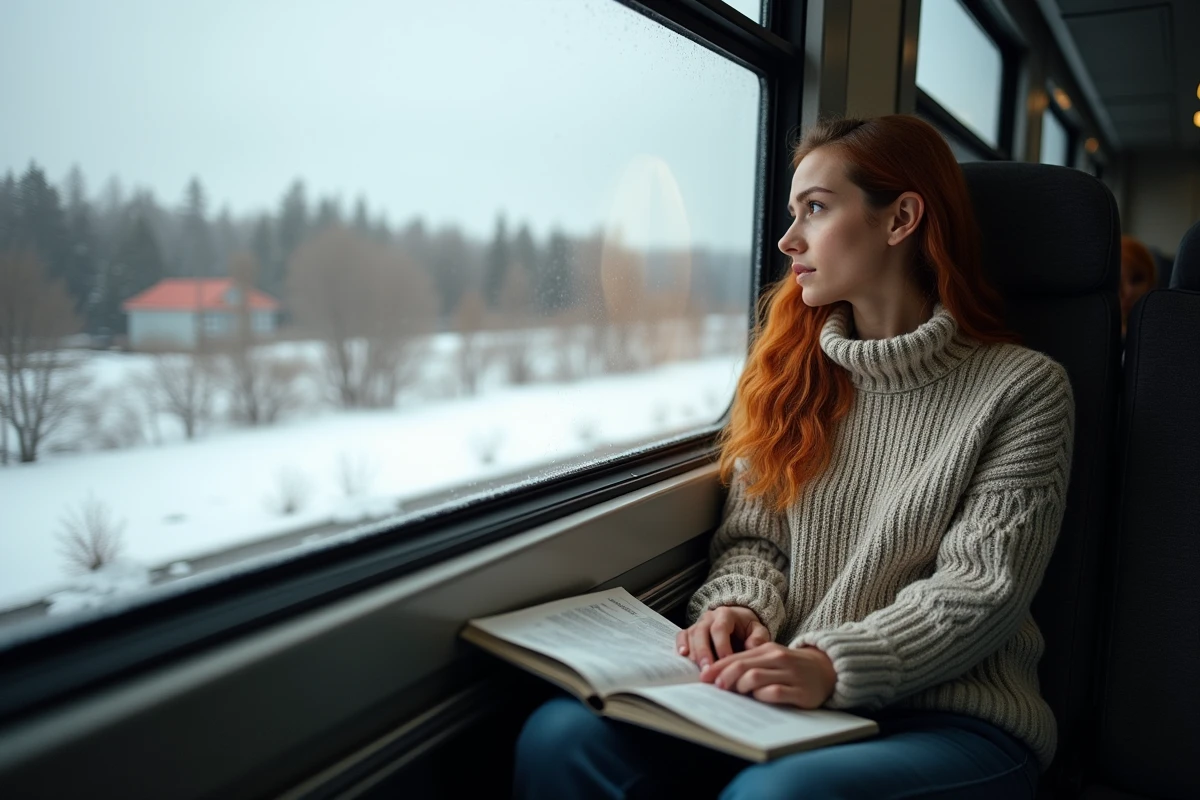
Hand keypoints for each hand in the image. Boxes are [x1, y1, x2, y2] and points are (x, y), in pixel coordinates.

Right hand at [676, 606, 770, 668]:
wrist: (738, 621)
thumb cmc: (748, 629)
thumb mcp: (758, 630)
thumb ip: (758, 638)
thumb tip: (752, 647)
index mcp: (726, 614)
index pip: (720, 628)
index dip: (722, 645)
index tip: (727, 661)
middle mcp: (709, 617)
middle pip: (702, 631)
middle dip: (704, 652)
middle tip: (708, 670)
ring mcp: (698, 623)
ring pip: (691, 635)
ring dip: (694, 653)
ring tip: (700, 669)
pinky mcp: (691, 631)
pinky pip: (682, 635)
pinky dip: (681, 645)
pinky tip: (683, 656)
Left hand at [699, 642, 835, 708]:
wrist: (827, 670)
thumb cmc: (792, 667)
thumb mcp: (771, 659)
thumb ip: (750, 665)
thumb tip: (719, 677)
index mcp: (767, 649)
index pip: (737, 657)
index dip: (718, 667)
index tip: (703, 677)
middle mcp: (777, 658)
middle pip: (743, 666)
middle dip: (725, 677)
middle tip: (717, 687)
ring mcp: (790, 674)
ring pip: (756, 677)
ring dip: (741, 686)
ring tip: (737, 693)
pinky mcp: (800, 691)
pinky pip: (775, 693)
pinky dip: (762, 696)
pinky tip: (758, 698)